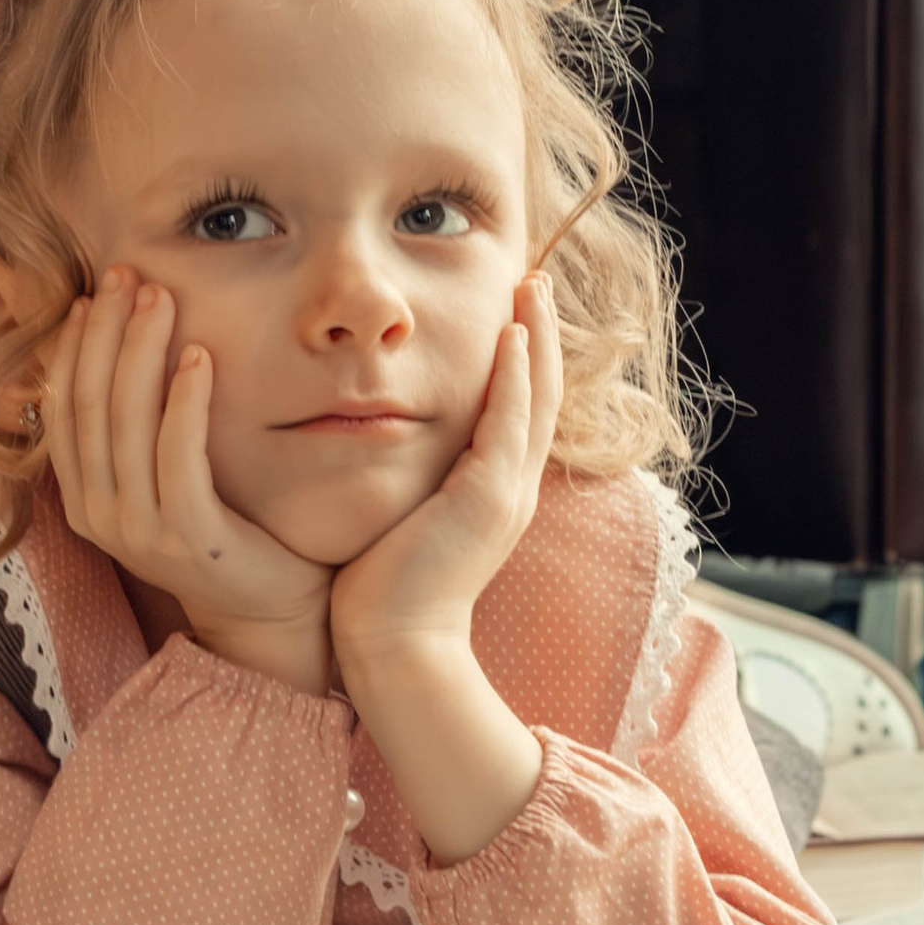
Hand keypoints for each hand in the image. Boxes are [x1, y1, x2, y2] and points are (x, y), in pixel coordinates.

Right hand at [44, 270, 333, 687]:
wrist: (267, 609)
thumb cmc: (222, 530)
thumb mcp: (162, 480)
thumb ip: (135, 434)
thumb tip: (121, 351)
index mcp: (83, 498)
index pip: (64, 407)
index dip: (75, 346)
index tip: (96, 294)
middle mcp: (99, 514)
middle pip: (91, 403)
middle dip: (108, 331)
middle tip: (127, 275)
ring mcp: (138, 529)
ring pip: (127, 421)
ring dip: (143, 350)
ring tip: (162, 298)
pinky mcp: (187, 537)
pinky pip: (177, 456)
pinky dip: (184, 401)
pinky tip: (198, 355)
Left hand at [328, 273, 560, 666]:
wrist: (392, 643)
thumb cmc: (383, 588)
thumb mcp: (406, 518)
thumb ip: (410, 479)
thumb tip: (382, 441)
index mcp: (494, 493)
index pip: (520, 410)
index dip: (524, 358)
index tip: (514, 310)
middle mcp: (513, 489)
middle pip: (541, 395)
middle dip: (540, 335)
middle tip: (534, 280)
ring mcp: (507, 494)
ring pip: (536, 400)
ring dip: (536, 339)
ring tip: (530, 287)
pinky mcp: (488, 499)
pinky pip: (509, 424)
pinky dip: (514, 379)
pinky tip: (510, 337)